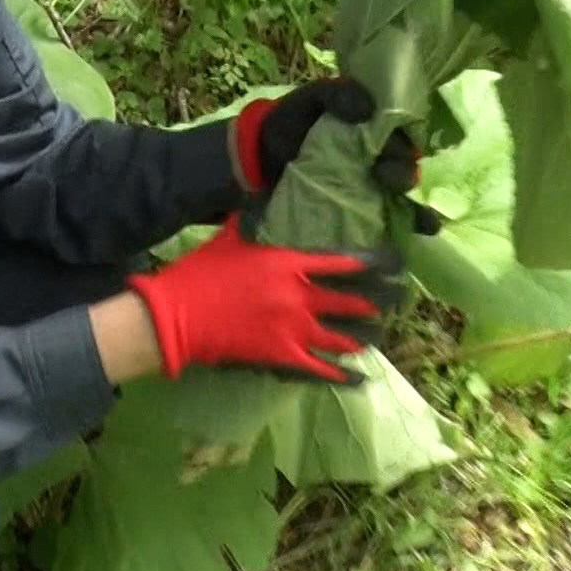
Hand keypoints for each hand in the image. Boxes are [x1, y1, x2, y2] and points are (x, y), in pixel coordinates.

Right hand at [126, 214, 404, 383]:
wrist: (178, 314)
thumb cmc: (201, 271)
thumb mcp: (230, 236)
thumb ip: (251, 218)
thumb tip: (260, 191)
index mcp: (289, 263)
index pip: (341, 263)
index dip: (371, 264)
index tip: (391, 264)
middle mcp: (298, 296)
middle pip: (348, 302)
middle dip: (373, 305)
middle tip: (392, 305)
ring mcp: (293, 329)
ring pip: (340, 337)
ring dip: (361, 339)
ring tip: (375, 338)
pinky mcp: (282, 356)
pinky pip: (321, 369)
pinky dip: (343, 376)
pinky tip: (361, 379)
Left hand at [230, 78, 440, 234]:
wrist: (257, 156)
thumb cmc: (289, 121)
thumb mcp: (312, 98)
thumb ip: (338, 95)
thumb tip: (367, 109)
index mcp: (372, 129)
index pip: (403, 135)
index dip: (405, 141)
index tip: (393, 146)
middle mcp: (376, 158)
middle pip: (403, 167)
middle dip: (402, 173)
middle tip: (384, 176)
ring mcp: (367, 188)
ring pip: (401, 197)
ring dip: (414, 206)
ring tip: (417, 217)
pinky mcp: (354, 213)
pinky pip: (387, 221)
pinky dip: (408, 227)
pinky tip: (420, 234)